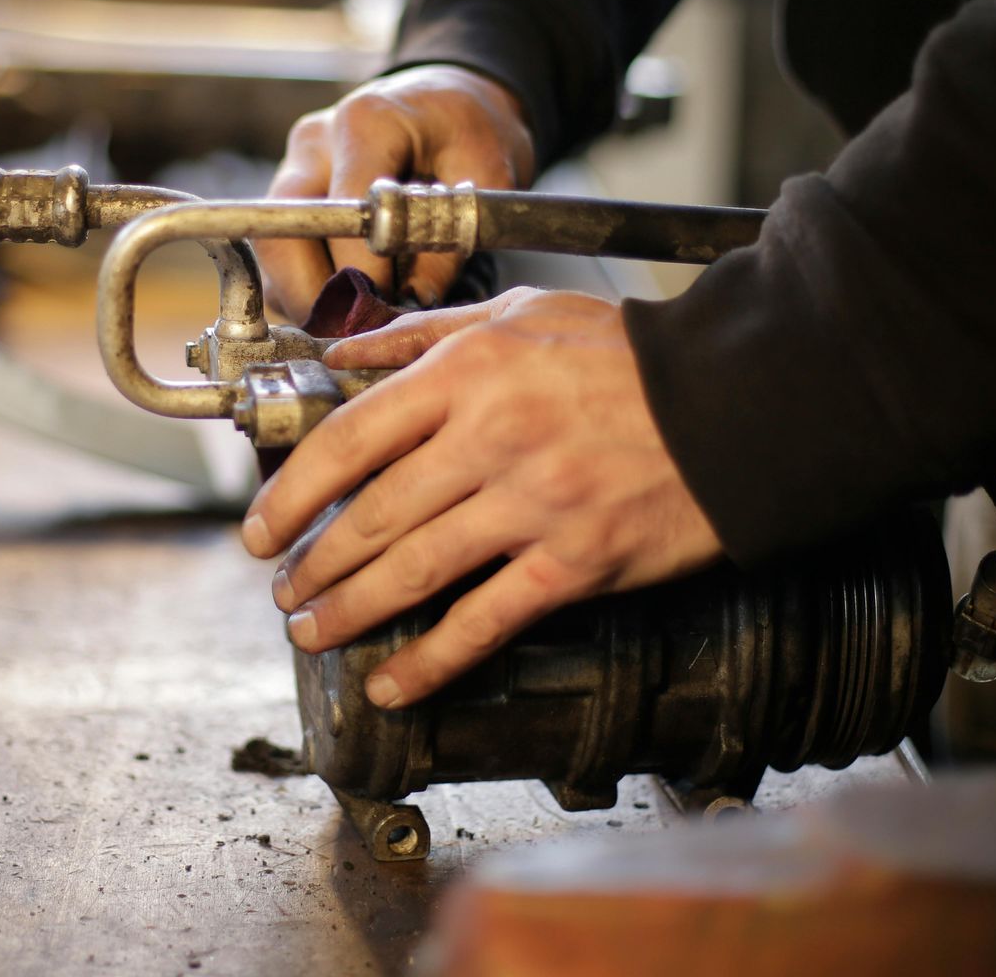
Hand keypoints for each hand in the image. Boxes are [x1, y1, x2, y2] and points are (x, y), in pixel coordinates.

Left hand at [239, 289, 720, 707]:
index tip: (262, 527)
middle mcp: (490, 439)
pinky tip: (394, 682)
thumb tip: (342, 352)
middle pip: (373, 515)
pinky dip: (432, 659)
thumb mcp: (520, 313)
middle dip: (314, 563)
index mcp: (467, 374)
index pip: (350, 438)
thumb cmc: (627, 354)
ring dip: (351, 610)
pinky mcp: (575, 562)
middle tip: (283, 590)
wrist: (733, 402)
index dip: (293, 492)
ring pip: (416, 570)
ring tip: (312, 631)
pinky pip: (486, 620)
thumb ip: (423, 334)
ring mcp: (532, 505)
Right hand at [257, 65, 534, 320]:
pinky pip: (282, 257)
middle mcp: (314, 144)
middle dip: (317, 298)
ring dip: (308, 298)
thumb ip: (452, 236)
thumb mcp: (487, 173)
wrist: (448, 97)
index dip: (363, 273)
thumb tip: (414, 300)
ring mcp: (294, 167)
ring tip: (358, 321)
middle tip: (360, 332)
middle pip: (282, 237)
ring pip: (273, 254)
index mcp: (366, 123)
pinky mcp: (290, 194)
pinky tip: (347, 302)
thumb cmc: (469, 128)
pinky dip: (307, 288)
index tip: (392, 306)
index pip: (342, 215)